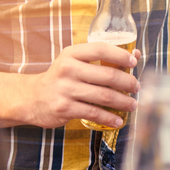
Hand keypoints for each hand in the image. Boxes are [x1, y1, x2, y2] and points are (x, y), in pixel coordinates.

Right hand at [22, 42, 140, 128]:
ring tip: (133, 104)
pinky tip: (118, 120)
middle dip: (128, 83)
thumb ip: (103, 58)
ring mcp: (66, 89)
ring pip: (104, 96)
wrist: (32, 97)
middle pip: (107, 75)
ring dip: (123, 102)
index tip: (134, 62)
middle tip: (137, 87)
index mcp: (72, 53)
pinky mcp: (65, 108)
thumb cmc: (62, 77)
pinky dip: (109, 117)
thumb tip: (136, 54)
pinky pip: (94, 113)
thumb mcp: (76, 62)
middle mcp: (68, 69)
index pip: (101, 49)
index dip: (120, 55)